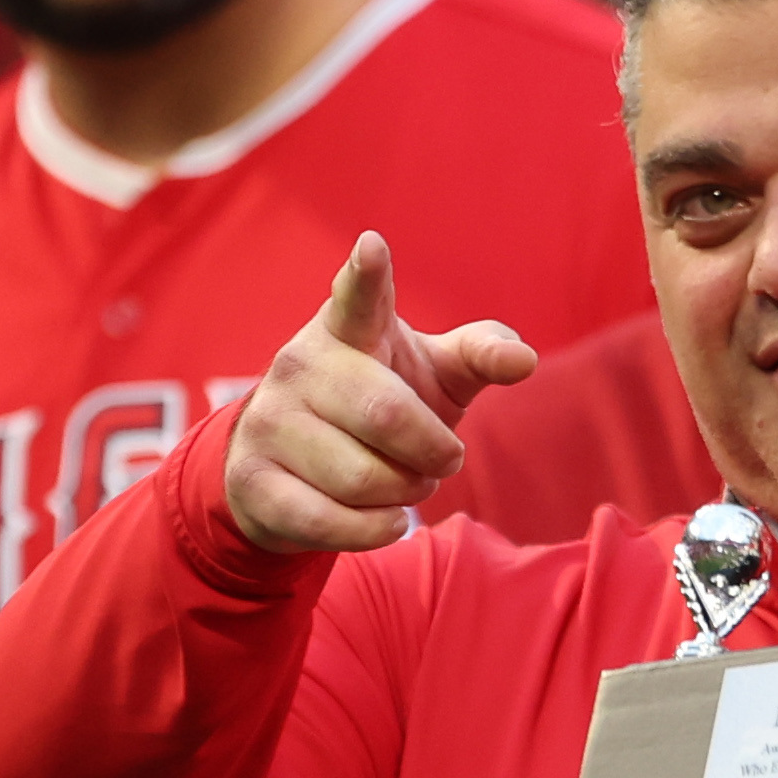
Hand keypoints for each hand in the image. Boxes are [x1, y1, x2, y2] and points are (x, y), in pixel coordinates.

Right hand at [224, 232, 533, 553]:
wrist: (292, 467)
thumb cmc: (381, 405)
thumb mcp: (435, 374)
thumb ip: (480, 355)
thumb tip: (523, 359)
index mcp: (349, 328)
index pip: (358, 296)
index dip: (366, 275)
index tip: (373, 246)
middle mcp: (301, 365)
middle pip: (387, 417)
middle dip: (434, 452)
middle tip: (444, 460)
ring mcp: (270, 421)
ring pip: (363, 478)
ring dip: (406, 492)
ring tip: (405, 484)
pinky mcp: (254, 480)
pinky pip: (330, 522)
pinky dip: (375, 530)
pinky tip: (385, 519)